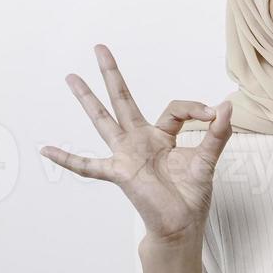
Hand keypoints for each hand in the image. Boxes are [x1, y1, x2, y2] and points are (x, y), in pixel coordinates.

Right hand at [39, 43, 231, 243]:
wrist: (182, 225)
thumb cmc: (191, 194)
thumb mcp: (208, 159)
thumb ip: (218, 134)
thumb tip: (226, 107)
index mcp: (162, 137)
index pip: (174, 109)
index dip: (194, 107)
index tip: (213, 114)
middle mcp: (140, 141)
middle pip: (123, 100)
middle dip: (112, 74)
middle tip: (99, 48)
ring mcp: (126, 155)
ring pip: (104, 120)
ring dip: (87, 99)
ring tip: (71, 77)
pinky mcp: (120, 173)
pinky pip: (88, 166)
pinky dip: (67, 159)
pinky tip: (46, 150)